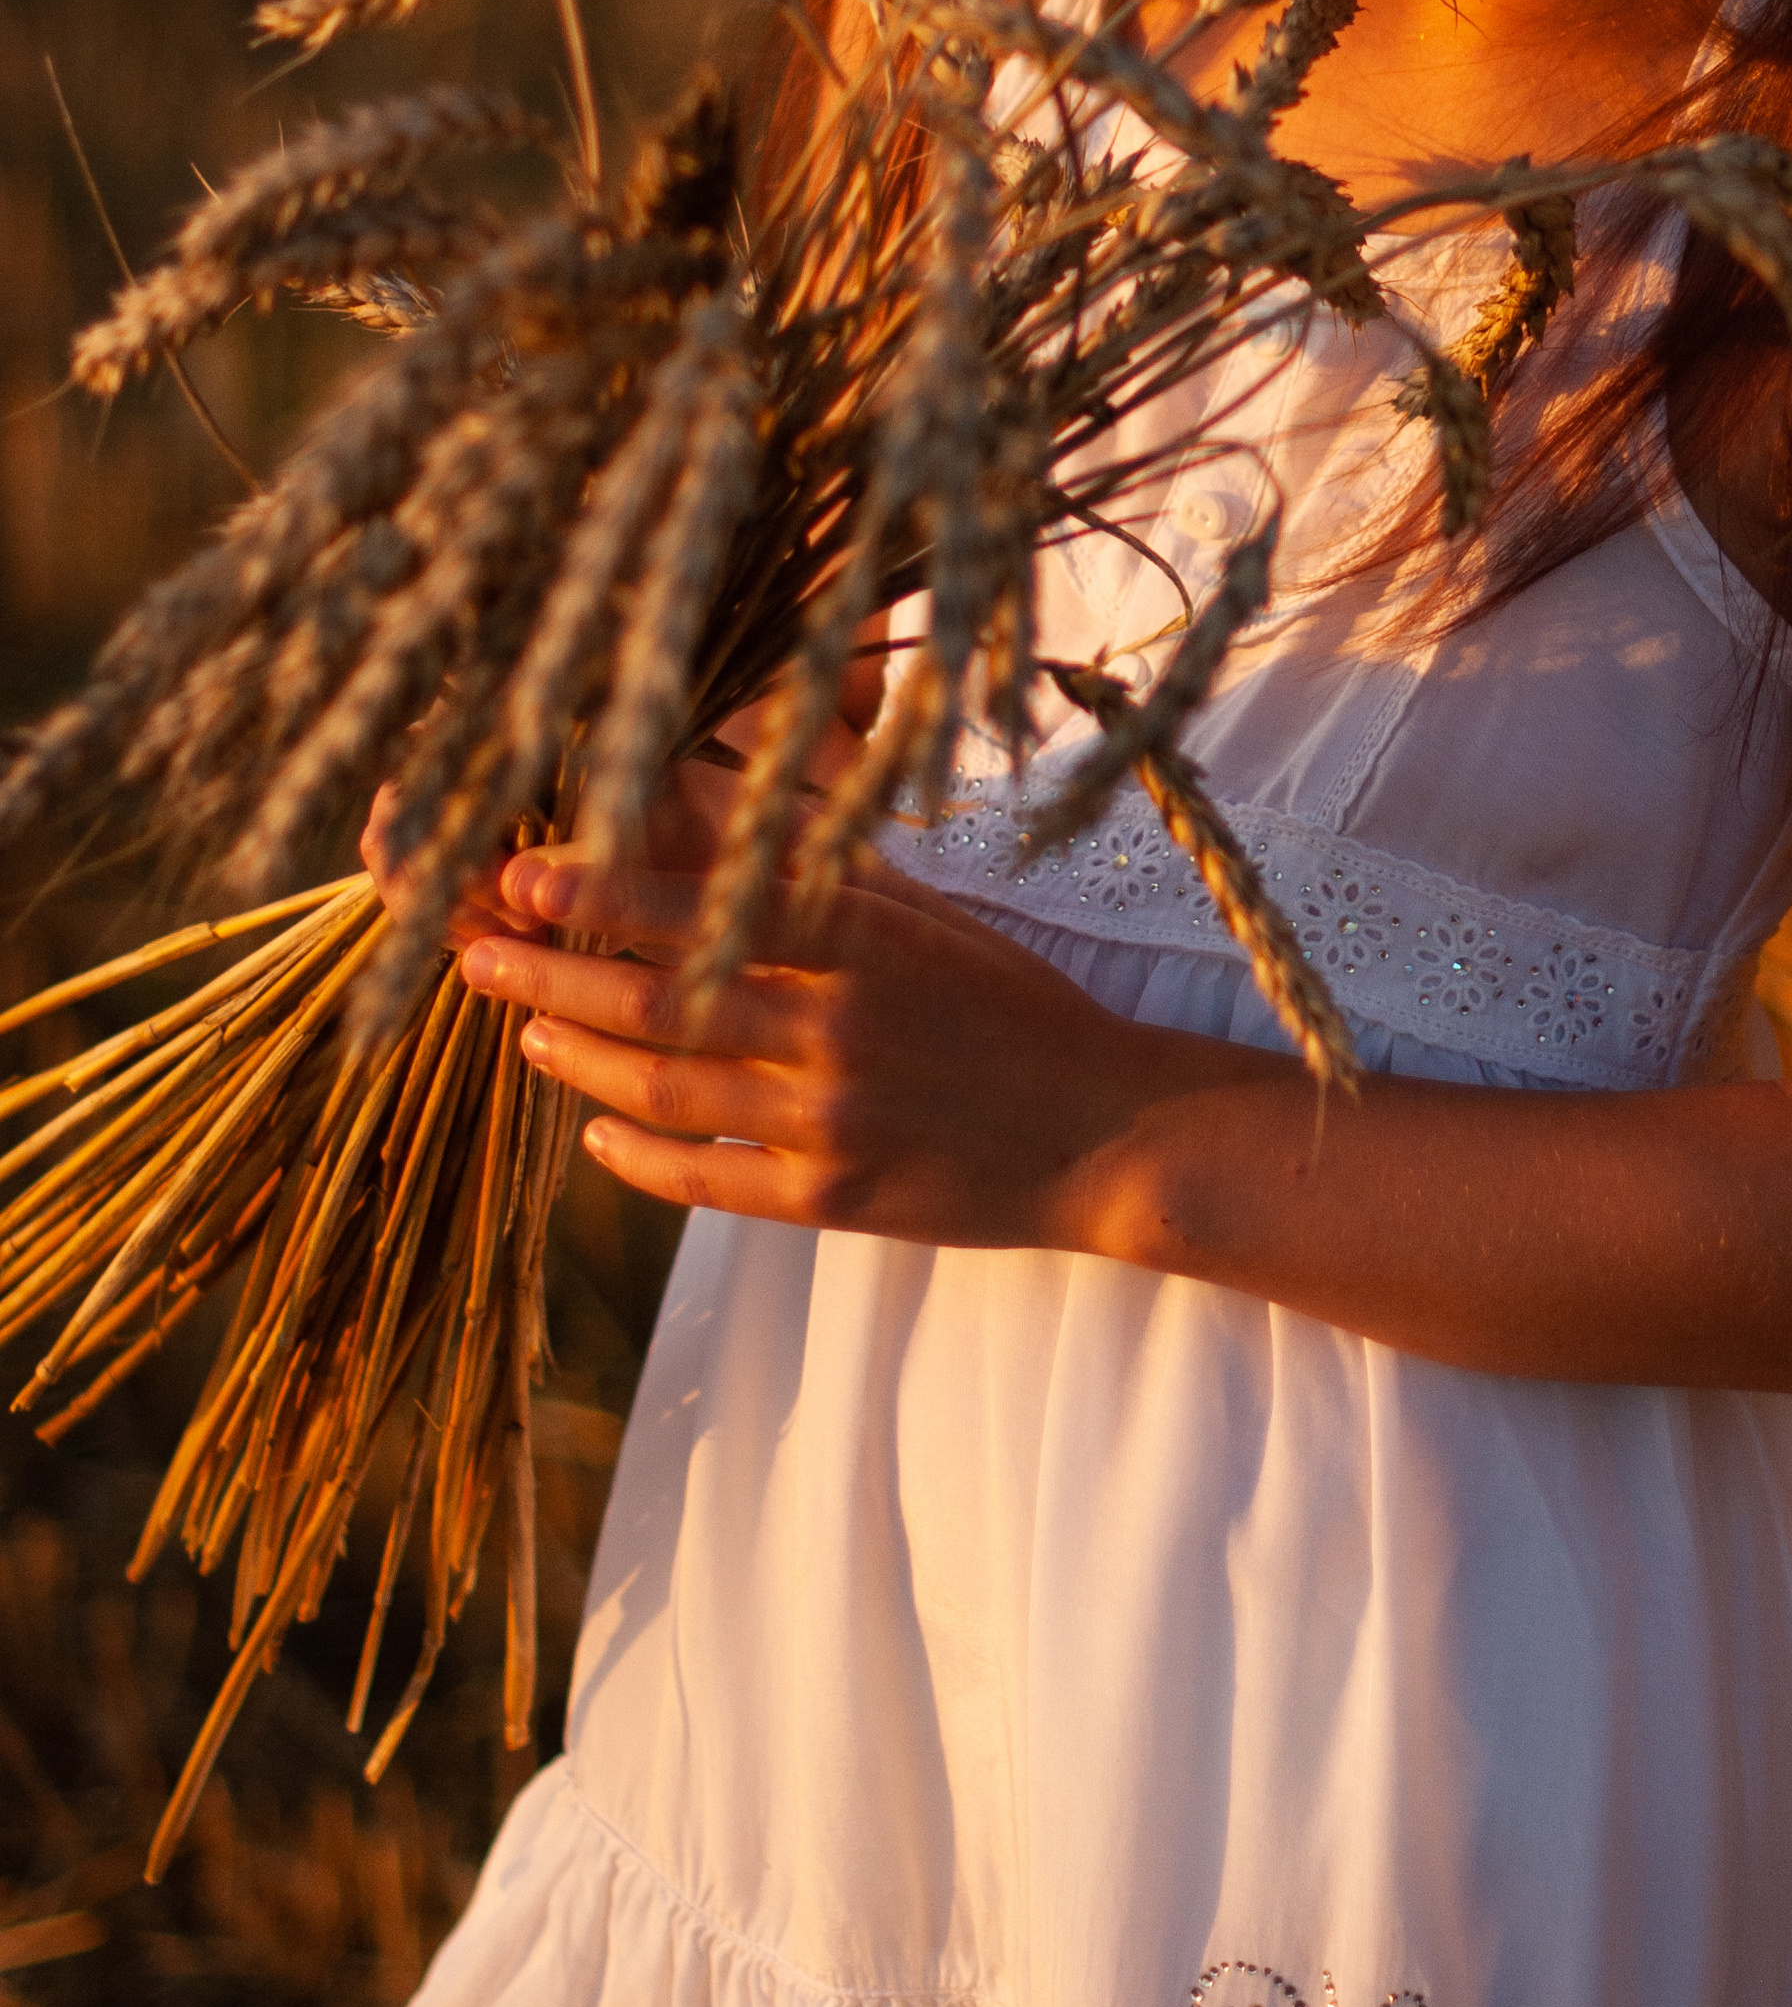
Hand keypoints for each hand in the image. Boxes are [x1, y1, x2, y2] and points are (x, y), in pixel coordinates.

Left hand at [455, 844, 1215, 1242]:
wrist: (1102, 1132)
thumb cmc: (1009, 1003)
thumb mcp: (923, 915)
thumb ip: (814, 874)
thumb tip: (698, 806)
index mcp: (862, 941)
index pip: (704, 907)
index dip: (598, 892)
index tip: (518, 875)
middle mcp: (837, 1027)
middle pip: (656, 1002)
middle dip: (548, 973)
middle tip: (475, 952)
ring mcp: (830, 1120)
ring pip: (660, 1092)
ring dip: (575, 1059)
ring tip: (526, 1028)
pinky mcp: (831, 1199)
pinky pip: (701, 1182)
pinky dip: (634, 1160)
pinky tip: (595, 1139)